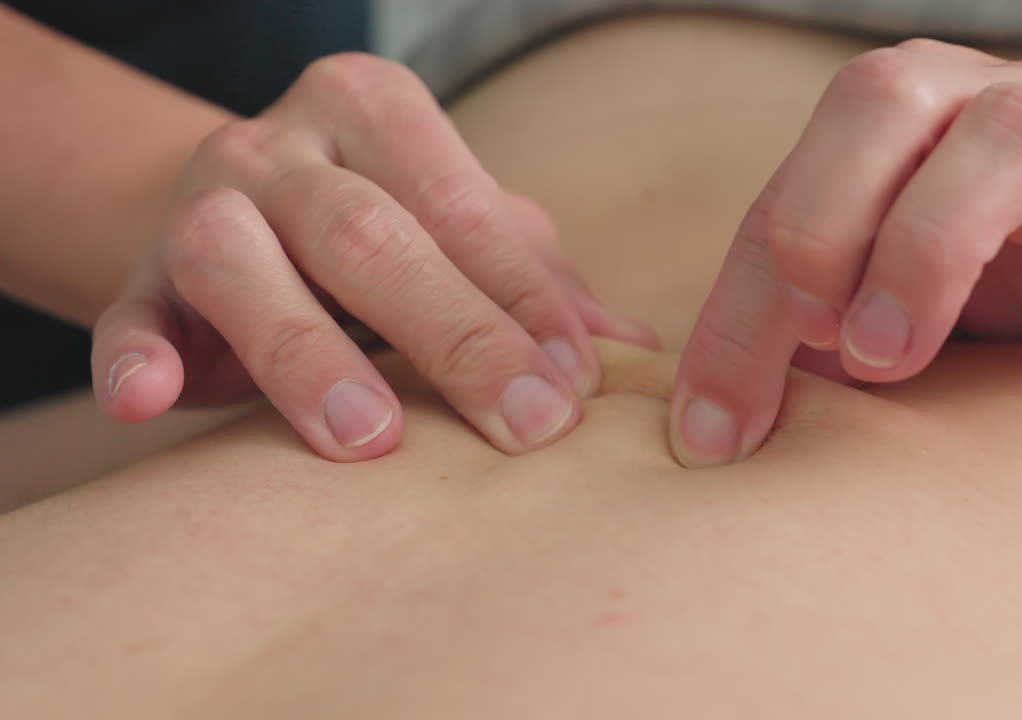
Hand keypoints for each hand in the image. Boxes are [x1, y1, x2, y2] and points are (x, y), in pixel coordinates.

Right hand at [92, 53, 655, 460]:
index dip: (524, 298)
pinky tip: (153, 401)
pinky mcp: (136, 279)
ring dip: (308, 354)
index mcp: (375, 113)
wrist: (237, 219)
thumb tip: (633, 353)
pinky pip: (131, 315)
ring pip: (243, 263)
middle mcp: (283, 145)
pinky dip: (136, 358)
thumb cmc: (379, 230)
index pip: (463, 208)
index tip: (576, 383)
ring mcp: (200, 206)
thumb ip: (536, 279)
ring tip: (371, 437)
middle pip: (368, 233)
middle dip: (453, 333)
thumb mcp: (460, 232)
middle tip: (525, 425)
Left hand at [671, 40, 1021, 466]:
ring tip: (891, 356)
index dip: (735, 317)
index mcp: (891, 113)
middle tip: (821, 352)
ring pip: (1006, 147)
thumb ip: (811, 314)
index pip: (783, 204)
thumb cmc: (1002, 230)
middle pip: (877, 111)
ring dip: (928, 254)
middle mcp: (980, 100)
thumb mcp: (890, 259)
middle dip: (819, 237)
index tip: (711, 432)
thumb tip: (718, 417)